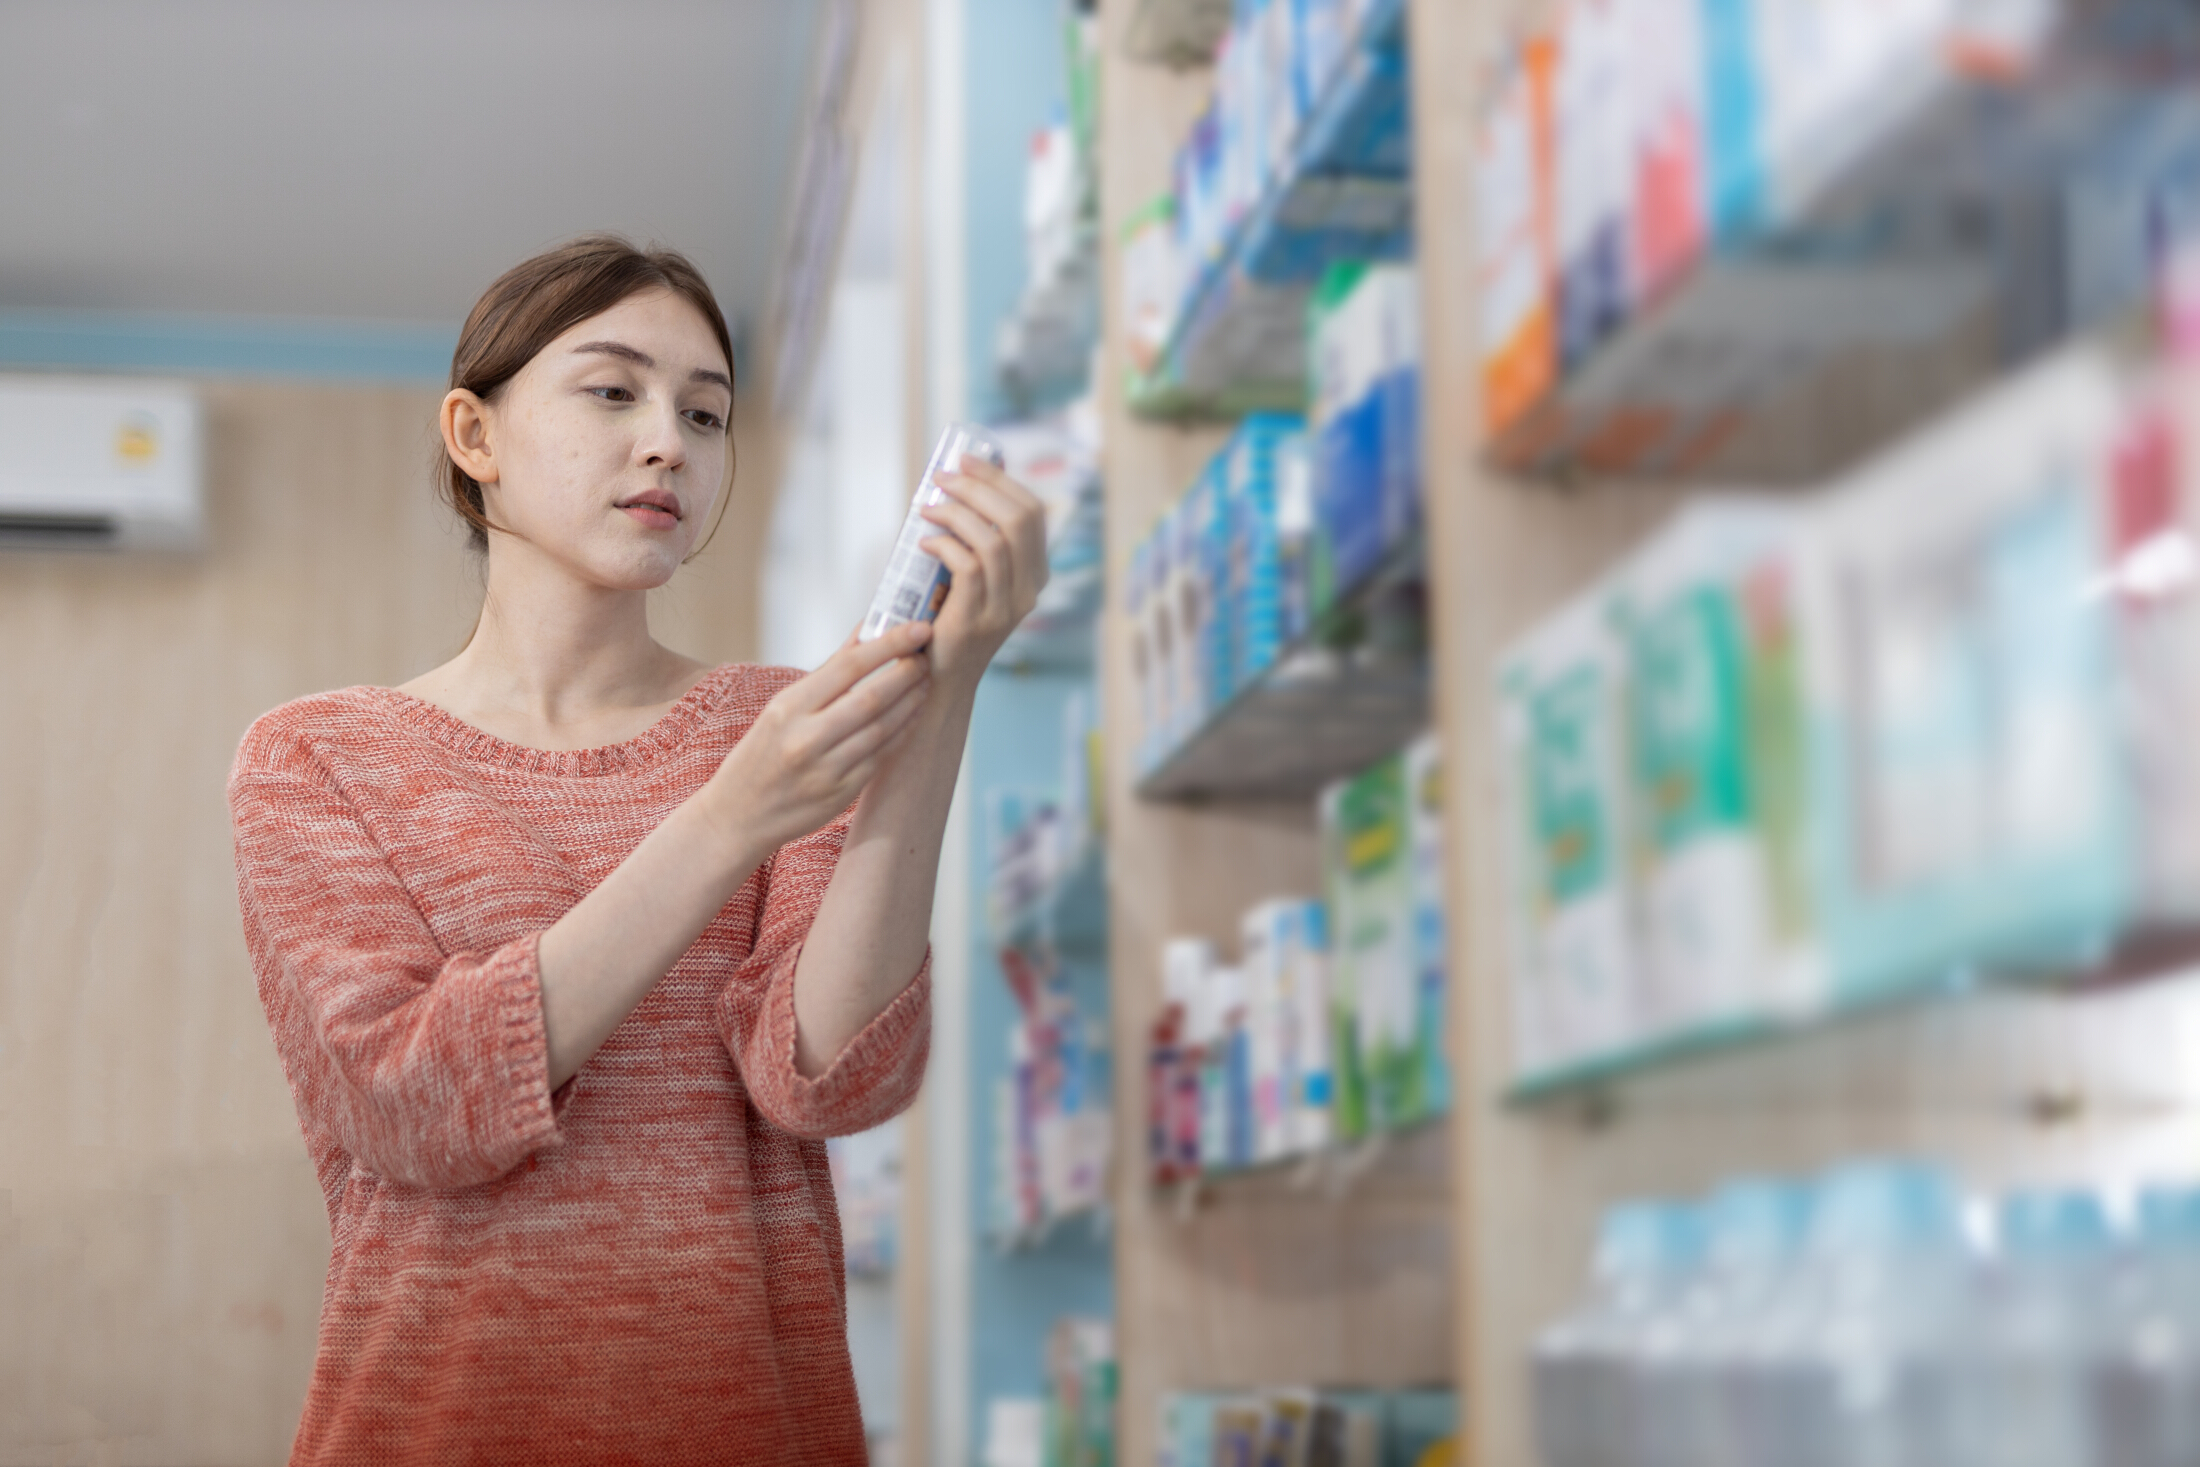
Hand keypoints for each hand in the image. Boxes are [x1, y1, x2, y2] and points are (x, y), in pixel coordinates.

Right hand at [706, 623, 933, 853]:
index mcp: (788, 707)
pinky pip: (881, 756)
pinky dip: (902, 732)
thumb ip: (829, 670)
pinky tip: (913, 715)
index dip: (890, 644)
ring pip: (883, 728)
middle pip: (871, 697)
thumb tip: (868, 627)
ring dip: (911, 702)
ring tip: (926, 682)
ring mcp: (825, 769)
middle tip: (927, 656)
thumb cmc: (762, 752)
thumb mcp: (782, 707)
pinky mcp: (841, 793)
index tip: (920, 628)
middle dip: (907, 673)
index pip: (848, 665)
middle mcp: (805, 737)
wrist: (739, 815)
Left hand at [918, 454, 1048, 686]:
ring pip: (992, 541)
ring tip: (927, 507)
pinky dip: (944, 545)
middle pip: (1017, 519)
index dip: (999, 479)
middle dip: (977, 487)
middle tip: (942, 477)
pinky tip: (925, 541)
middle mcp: (1029, 590)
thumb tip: (963, 481)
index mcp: (1036, 573)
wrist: (941, 678)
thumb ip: (979, 540)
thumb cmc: (951, 618)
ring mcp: (1006, 606)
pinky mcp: (977, 619)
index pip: (1032, 511)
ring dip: (955, 514)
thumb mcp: (978, 577)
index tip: (966, 460)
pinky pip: (967, 567)